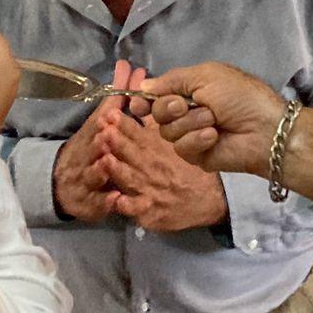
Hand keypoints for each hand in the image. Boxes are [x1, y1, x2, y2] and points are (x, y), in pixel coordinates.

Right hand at [51, 59, 136, 223]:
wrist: (60, 183)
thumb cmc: (89, 147)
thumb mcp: (100, 121)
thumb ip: (116, 96)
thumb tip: (128, 65)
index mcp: (92, 135)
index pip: (99, 124)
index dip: (107, 117)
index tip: (112, 111)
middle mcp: (87, 156)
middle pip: (93, 148)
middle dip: (99, 141)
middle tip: (107, 135)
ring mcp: (87, 180)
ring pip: (93, 174)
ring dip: (99, 168)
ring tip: (107, 163)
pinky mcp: (91, 203)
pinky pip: (98, 203)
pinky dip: (106, 202)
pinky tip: (115, 200)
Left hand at [96, 112, 227, 232]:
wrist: (208, 199)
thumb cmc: (184, 167)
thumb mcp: (172, 142)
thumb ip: (152, 123)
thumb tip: (136, 99)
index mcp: (157, 149)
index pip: (138, 134)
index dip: (124, 124)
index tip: (110, 113)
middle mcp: (152, 168)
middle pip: (131, 153)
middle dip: (117, 141)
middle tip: (104, 130)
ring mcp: (150, 191)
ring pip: (131, 179)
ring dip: (118, 169)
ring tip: (105, 160)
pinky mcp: (150, 212)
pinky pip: (137, 209)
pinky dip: (127, 205)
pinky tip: (117, 200)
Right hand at [139, 62, 289, 176]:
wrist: (265, 129)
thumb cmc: (239, 96)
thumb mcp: (206, 76)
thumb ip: (172, 80)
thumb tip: (142, 86)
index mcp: (188, 91)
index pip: (155, 96)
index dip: (143, 100)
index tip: (137, 103)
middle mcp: (186, 113)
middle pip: (156, 113)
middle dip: (168, 108)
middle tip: (186, 105)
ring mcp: (190, 136)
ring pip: (167, 132)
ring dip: (189, 123)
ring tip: (213, 120)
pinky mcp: (196, 157)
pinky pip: (181, 148)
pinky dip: (195, 140)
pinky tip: (213, 136)